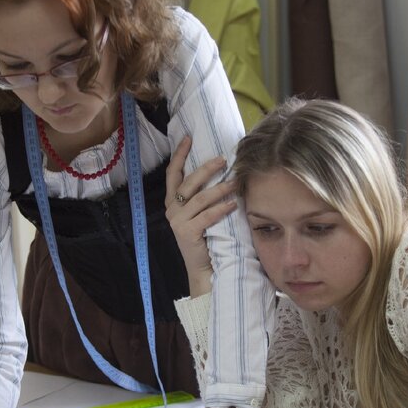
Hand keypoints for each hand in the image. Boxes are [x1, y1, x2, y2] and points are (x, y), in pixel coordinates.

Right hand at [166, 137, 237, 296]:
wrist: (204, 270)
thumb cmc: (207, 239)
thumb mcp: (201, 214)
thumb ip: (204, 196)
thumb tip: (222, 170)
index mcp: (173, 202)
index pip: (173, 173)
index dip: (179, 155)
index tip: (188, 138)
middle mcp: (172, 210)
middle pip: (187, 182)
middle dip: (206, 168)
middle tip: (223, 159)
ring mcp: (177, 221)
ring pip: (199, 198)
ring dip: (219, 188)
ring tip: (235, 182)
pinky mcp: (187, 233)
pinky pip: (207, 215)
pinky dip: (221, 208)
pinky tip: (233, 204)